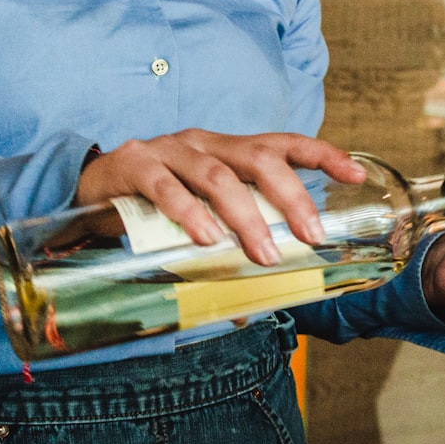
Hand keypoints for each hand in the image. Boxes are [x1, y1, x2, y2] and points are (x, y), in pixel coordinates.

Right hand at [75, 129, 367, 265]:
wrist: (87, 191)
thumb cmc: (152, 206)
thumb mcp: (198, 218)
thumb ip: (228, 245)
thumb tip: (259, 301)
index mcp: (226, 149)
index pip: (282, 143)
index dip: (323, 154)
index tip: (356, 173)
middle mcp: (203, 142)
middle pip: (258, 159)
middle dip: (291, 197)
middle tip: (310, 237)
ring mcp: (168, 149)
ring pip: (216, 174)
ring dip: (245, 216)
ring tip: (261, 253)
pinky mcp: (133, 164)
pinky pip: (165, 186)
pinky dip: (189, 213)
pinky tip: (206, 239)